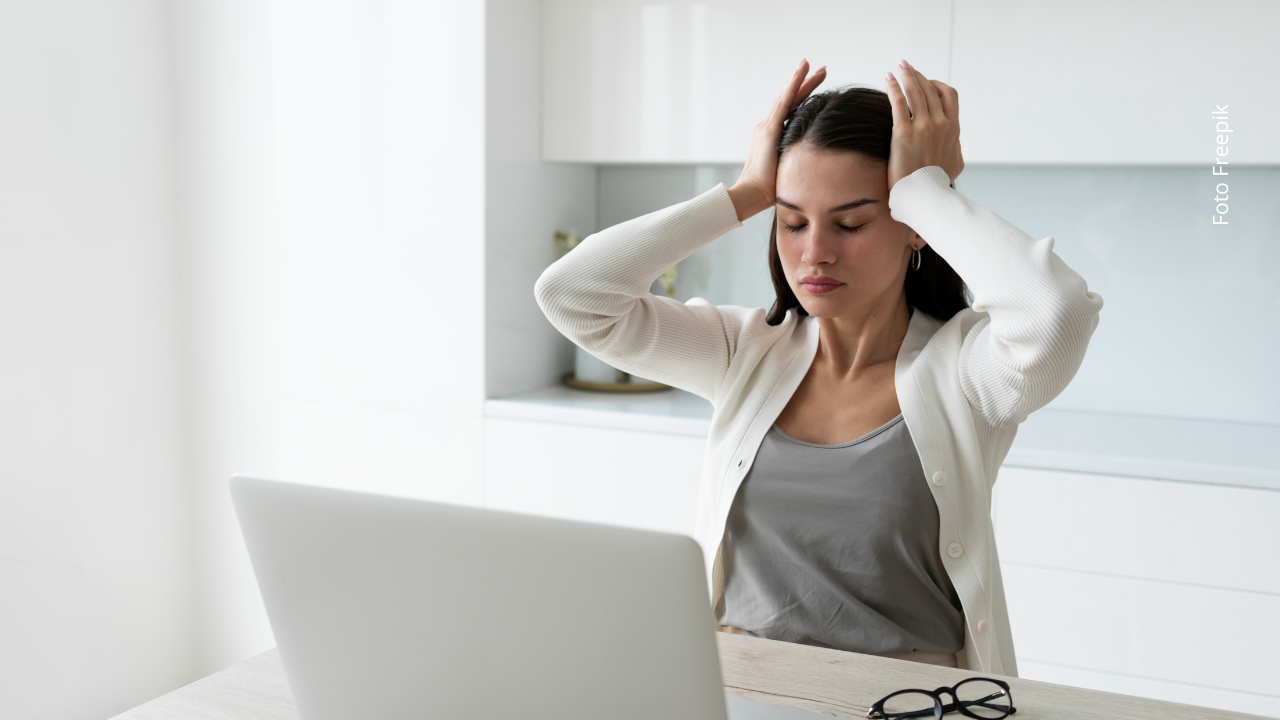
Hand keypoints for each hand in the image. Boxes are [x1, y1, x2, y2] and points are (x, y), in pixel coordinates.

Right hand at [727, 59, 826, 221]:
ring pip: (787, 97)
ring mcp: (766, 127)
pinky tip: (800, 73)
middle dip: (805, 83)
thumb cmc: (770, 191)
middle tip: (820, 68)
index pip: (790, 111)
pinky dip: (792, 86)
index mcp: (771, 137)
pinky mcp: (769, 130)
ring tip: (813, 64)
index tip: (815, 85)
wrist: (751, 196)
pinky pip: (783, 103)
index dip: (802, 97)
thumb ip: (795, 162)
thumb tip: (813, 166)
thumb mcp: (787, 171)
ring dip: (800, 79)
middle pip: (789, 100)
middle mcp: (766, 127)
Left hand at [885, 60, 963, 190]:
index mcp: (953, 128)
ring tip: (898, 67)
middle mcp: (940, 123)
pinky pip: (899, 102)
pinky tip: (887, 79)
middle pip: (930, 89)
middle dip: (917, 75)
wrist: (925, 196)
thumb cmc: (938, 182)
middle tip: (907, 66)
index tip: (925, 81)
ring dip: (906, 75)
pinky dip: (894, 87)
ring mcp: (923, 127)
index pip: (948, 94)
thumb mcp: (956, 162)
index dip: (936, 84)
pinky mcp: (903, 133)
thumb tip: (954, 142)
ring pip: (915, 91)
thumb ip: (955, 146)